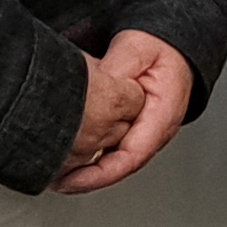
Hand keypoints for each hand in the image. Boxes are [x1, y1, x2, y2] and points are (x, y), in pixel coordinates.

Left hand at [56, 32, 194, 192]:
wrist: (174, 45)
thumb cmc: (161, 47)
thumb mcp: (136, 50)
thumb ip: (115, 73)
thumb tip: (94, 93)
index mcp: (162, 116)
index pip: (131, 157)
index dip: (99, 174)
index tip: (72, 180)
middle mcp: (156, 132)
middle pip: (120, 166)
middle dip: (86, 179)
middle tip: (52, 178)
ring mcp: (144, 133)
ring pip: (114, 161)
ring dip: (85, 171)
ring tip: (55, 172)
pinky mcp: (133, 130)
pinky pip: (112, 150)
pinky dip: (90, 157)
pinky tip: (70, 157)